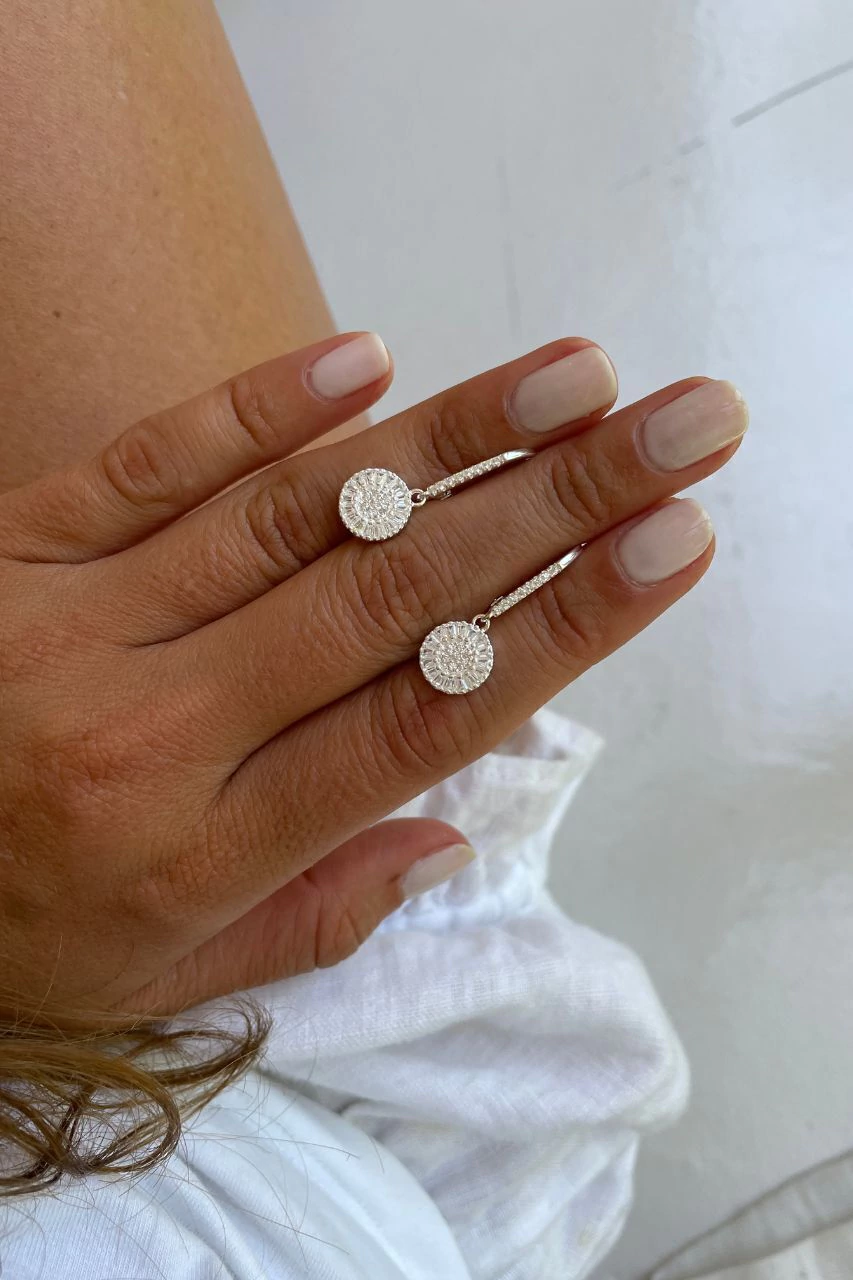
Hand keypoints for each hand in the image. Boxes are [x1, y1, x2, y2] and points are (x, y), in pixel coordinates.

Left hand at [0, 333, 745, 1017]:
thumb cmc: (15, 930)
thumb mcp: (163, 979)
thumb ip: (315, 913)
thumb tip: (449, 830)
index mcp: (202, 849)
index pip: (420, 724)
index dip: (558, 631)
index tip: (669, 548)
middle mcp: (153, 728)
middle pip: (392, 602)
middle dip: (557, 504)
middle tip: (681, 430)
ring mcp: (77, 620)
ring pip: (296, 516)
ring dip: (449, 438)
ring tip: (576, 379)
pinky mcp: (16, 540)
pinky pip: (152, 461)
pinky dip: (263, 406)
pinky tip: (371, 360)